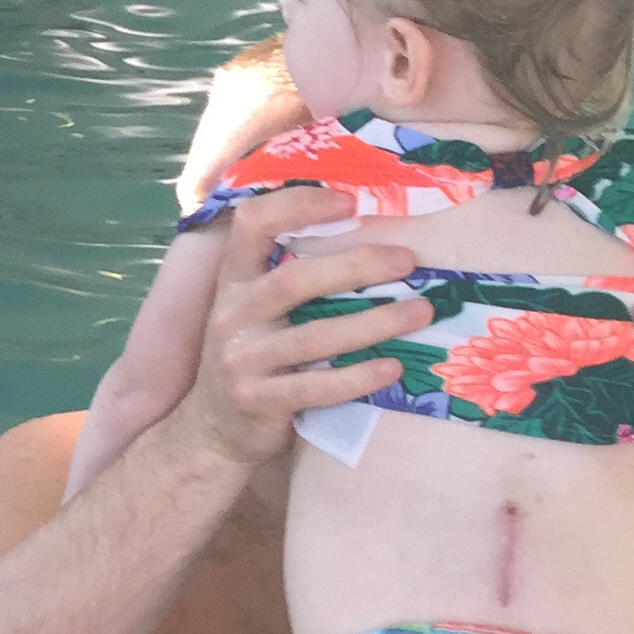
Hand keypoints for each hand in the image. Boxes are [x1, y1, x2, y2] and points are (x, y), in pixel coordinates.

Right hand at [173, 189, 428, 470]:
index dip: (297, 205)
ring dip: (373, 323)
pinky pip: (315, 387)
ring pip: (313, 336)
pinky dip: (357, 377)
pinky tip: (393, 368)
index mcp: (233, 282)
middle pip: (294, 280)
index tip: (348, 202)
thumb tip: (364, 231)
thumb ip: (289, 276)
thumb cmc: (252, 357)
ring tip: (421, 312)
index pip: (252, 224)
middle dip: (356, 266)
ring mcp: (241, 361)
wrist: (213, 430)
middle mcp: (232, 315)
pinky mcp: (257, 402)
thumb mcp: (252, 310)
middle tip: (408, 262)